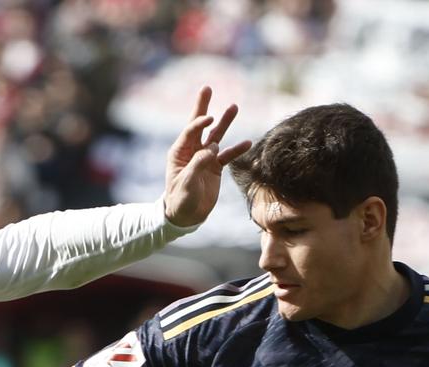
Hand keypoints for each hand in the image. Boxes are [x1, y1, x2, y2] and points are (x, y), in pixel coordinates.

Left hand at [161, 86, 251, 228]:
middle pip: (200, 125)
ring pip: (216, 136)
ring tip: (234, 106)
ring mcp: (205, 157)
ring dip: (225, 122)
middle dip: (203, 107)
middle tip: (207, 88)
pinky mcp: (215, 167)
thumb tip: (213, 149)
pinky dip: (237, 149)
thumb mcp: (186, 182)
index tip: (209, 119)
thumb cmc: (180, 199)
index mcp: (180, 152)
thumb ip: (198, 164)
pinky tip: (248, 142)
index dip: (199, 122)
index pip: (190, 131)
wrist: (186, 216)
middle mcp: (192, 151)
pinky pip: (228, 155)